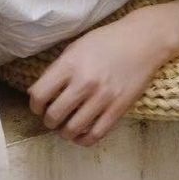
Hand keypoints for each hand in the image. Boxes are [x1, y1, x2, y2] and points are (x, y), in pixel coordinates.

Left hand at [27, 10, 170, 146]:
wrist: (143, 40)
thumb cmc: (107, 40)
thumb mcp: (77, 46)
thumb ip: (58, 68)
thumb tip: (39, 91)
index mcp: (71, 63)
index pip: (39, 94)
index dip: (35, 104)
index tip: (39, 105)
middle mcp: (85, 82)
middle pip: (53, 116)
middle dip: (49, 120)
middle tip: (53, 116)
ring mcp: (102, 97)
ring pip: (72, 130)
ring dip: (64, 132)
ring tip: (66, 125)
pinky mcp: (118, 109)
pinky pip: (94, 135)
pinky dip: (83, 139)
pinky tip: (81, 133)